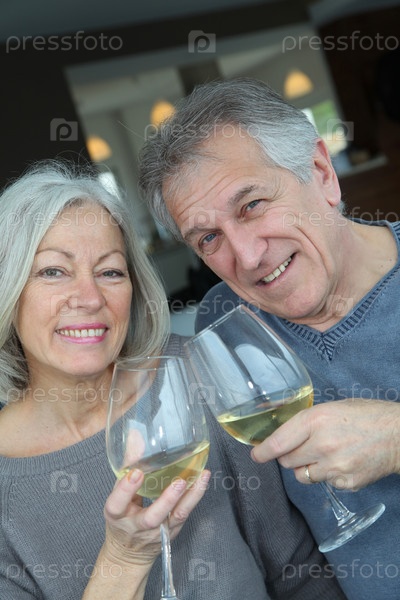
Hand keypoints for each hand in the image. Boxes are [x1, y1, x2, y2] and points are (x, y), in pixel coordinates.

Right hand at [103, 469, 210, 565]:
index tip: (136, 472)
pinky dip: (195, 496)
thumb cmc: (122, 517)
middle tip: (178, 482)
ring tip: (201, 476)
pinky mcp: (172, 531)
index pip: (117, 503)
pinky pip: (185, 513)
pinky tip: (203, 479)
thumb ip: (126, 468)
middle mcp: (137, 526)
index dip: (126, 488)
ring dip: (191, 496)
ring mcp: (157, 531)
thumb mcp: (117, 495)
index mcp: (117, 515)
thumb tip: (135, 437)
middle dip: (166, 500)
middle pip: (152, 517)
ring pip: (176, 516)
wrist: (129, 553)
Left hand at [251, 399, 399, 489]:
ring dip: (305, 467)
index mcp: (316, 420)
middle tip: (300, 448)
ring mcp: (334, 467)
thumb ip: (306, 422)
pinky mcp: (345, 483)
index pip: (278, 442)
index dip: (263, 451)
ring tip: (323, 454)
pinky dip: (326, 475)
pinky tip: (340, 462)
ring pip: (302, 475)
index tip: (256, 456)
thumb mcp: (331, 408)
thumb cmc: (365, 416)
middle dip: (288, 456)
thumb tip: (282, 434)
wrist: (398, 435)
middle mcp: (322, 445)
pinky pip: (323, 483)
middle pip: (286, 461)